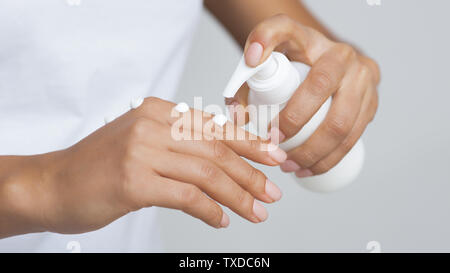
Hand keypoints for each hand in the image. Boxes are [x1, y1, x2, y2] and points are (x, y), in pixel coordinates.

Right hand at [5, 97, 286, 235]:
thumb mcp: (143, 140)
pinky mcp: (134, 181)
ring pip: (207, 174)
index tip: (273, 158)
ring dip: (237, 196)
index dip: (250, 144)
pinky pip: (187, 197)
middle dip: (251, 174)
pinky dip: (210, 210)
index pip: (216, 127)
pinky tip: (221, 221)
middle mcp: (152, 125)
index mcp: (158, 111)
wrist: (53, 183)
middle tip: (271, 192)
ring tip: (256, 212)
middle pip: (217, 151)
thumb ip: (180, 142)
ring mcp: (142, 152)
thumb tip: (224, 156)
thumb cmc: (99, 166)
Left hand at [226, 14, 379, 176]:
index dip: (265, 43)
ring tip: (289, 165)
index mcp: (310, 39)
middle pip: (320, 89)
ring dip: (313, 153)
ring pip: (342, 123)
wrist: (328, 64)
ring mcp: (363, 77)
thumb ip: (245, 82)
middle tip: (273, 144)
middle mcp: (342, 54)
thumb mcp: (269, 65)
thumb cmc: (294, 67)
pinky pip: (354, 136)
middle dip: (295, 124)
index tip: (251, 65)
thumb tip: (238, 118)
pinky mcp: (372, 101)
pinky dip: (330, 159)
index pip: (283, 30)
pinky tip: (310, 169)